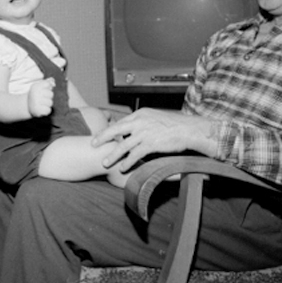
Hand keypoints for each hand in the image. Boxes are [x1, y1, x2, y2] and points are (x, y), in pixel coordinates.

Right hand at [28, 78, 54, 116]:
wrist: (27, 106)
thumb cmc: (36, 94)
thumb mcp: (40, 86)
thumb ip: (48, 82)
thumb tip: (53, 83)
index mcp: (35, 87)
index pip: (48, 84)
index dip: (48, 87)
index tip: (43, 90)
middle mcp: (35, 94)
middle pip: (51, 94)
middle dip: (49, 97)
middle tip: (43, 98)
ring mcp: (36, 103)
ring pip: (50, 103)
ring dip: (47, 104)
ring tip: (42, 104)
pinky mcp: (38, 111)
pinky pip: (48, 110)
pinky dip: (46, 110)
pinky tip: (41, 108)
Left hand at [92, 108, 215, 171]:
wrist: (188, 129)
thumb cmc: (173, 125)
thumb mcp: (154, 118)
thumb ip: (142, 122)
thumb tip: (133, 129)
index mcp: (139, 114)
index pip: (120, 122)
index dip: (108, 130)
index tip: (99, 135)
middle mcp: (139, 122)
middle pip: (116, 130)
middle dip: (102, 138)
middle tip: (92, 145)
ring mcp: (144, 132)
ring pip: (123, 145)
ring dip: (113, 155)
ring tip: (105, 162)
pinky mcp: (151, 143)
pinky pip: (135, 154)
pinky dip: (128, 162)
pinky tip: (123, 168)